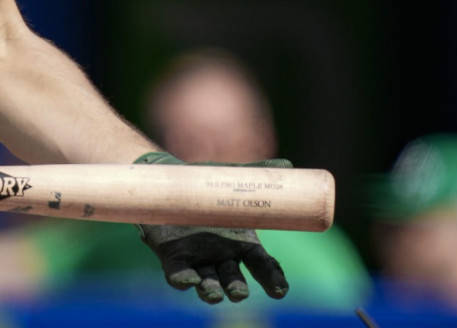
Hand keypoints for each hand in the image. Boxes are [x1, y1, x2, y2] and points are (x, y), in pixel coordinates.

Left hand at [136, 152, 290, 303]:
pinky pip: (178, 274)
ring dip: (210, 290)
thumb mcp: (231, 177)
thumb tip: (287, 164)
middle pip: (233, 281)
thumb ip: (257, 172)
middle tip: (237, 291)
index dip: (272, 280)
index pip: (263, 267)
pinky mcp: (172, 256)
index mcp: (242, 242)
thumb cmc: (206, 182)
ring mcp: (197, 258)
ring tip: (213, 292)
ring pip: (207, 283)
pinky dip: (183, 280)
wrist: (170, 180)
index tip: (279, 290)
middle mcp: (221, 257)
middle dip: (236, 289)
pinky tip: (188, 280)